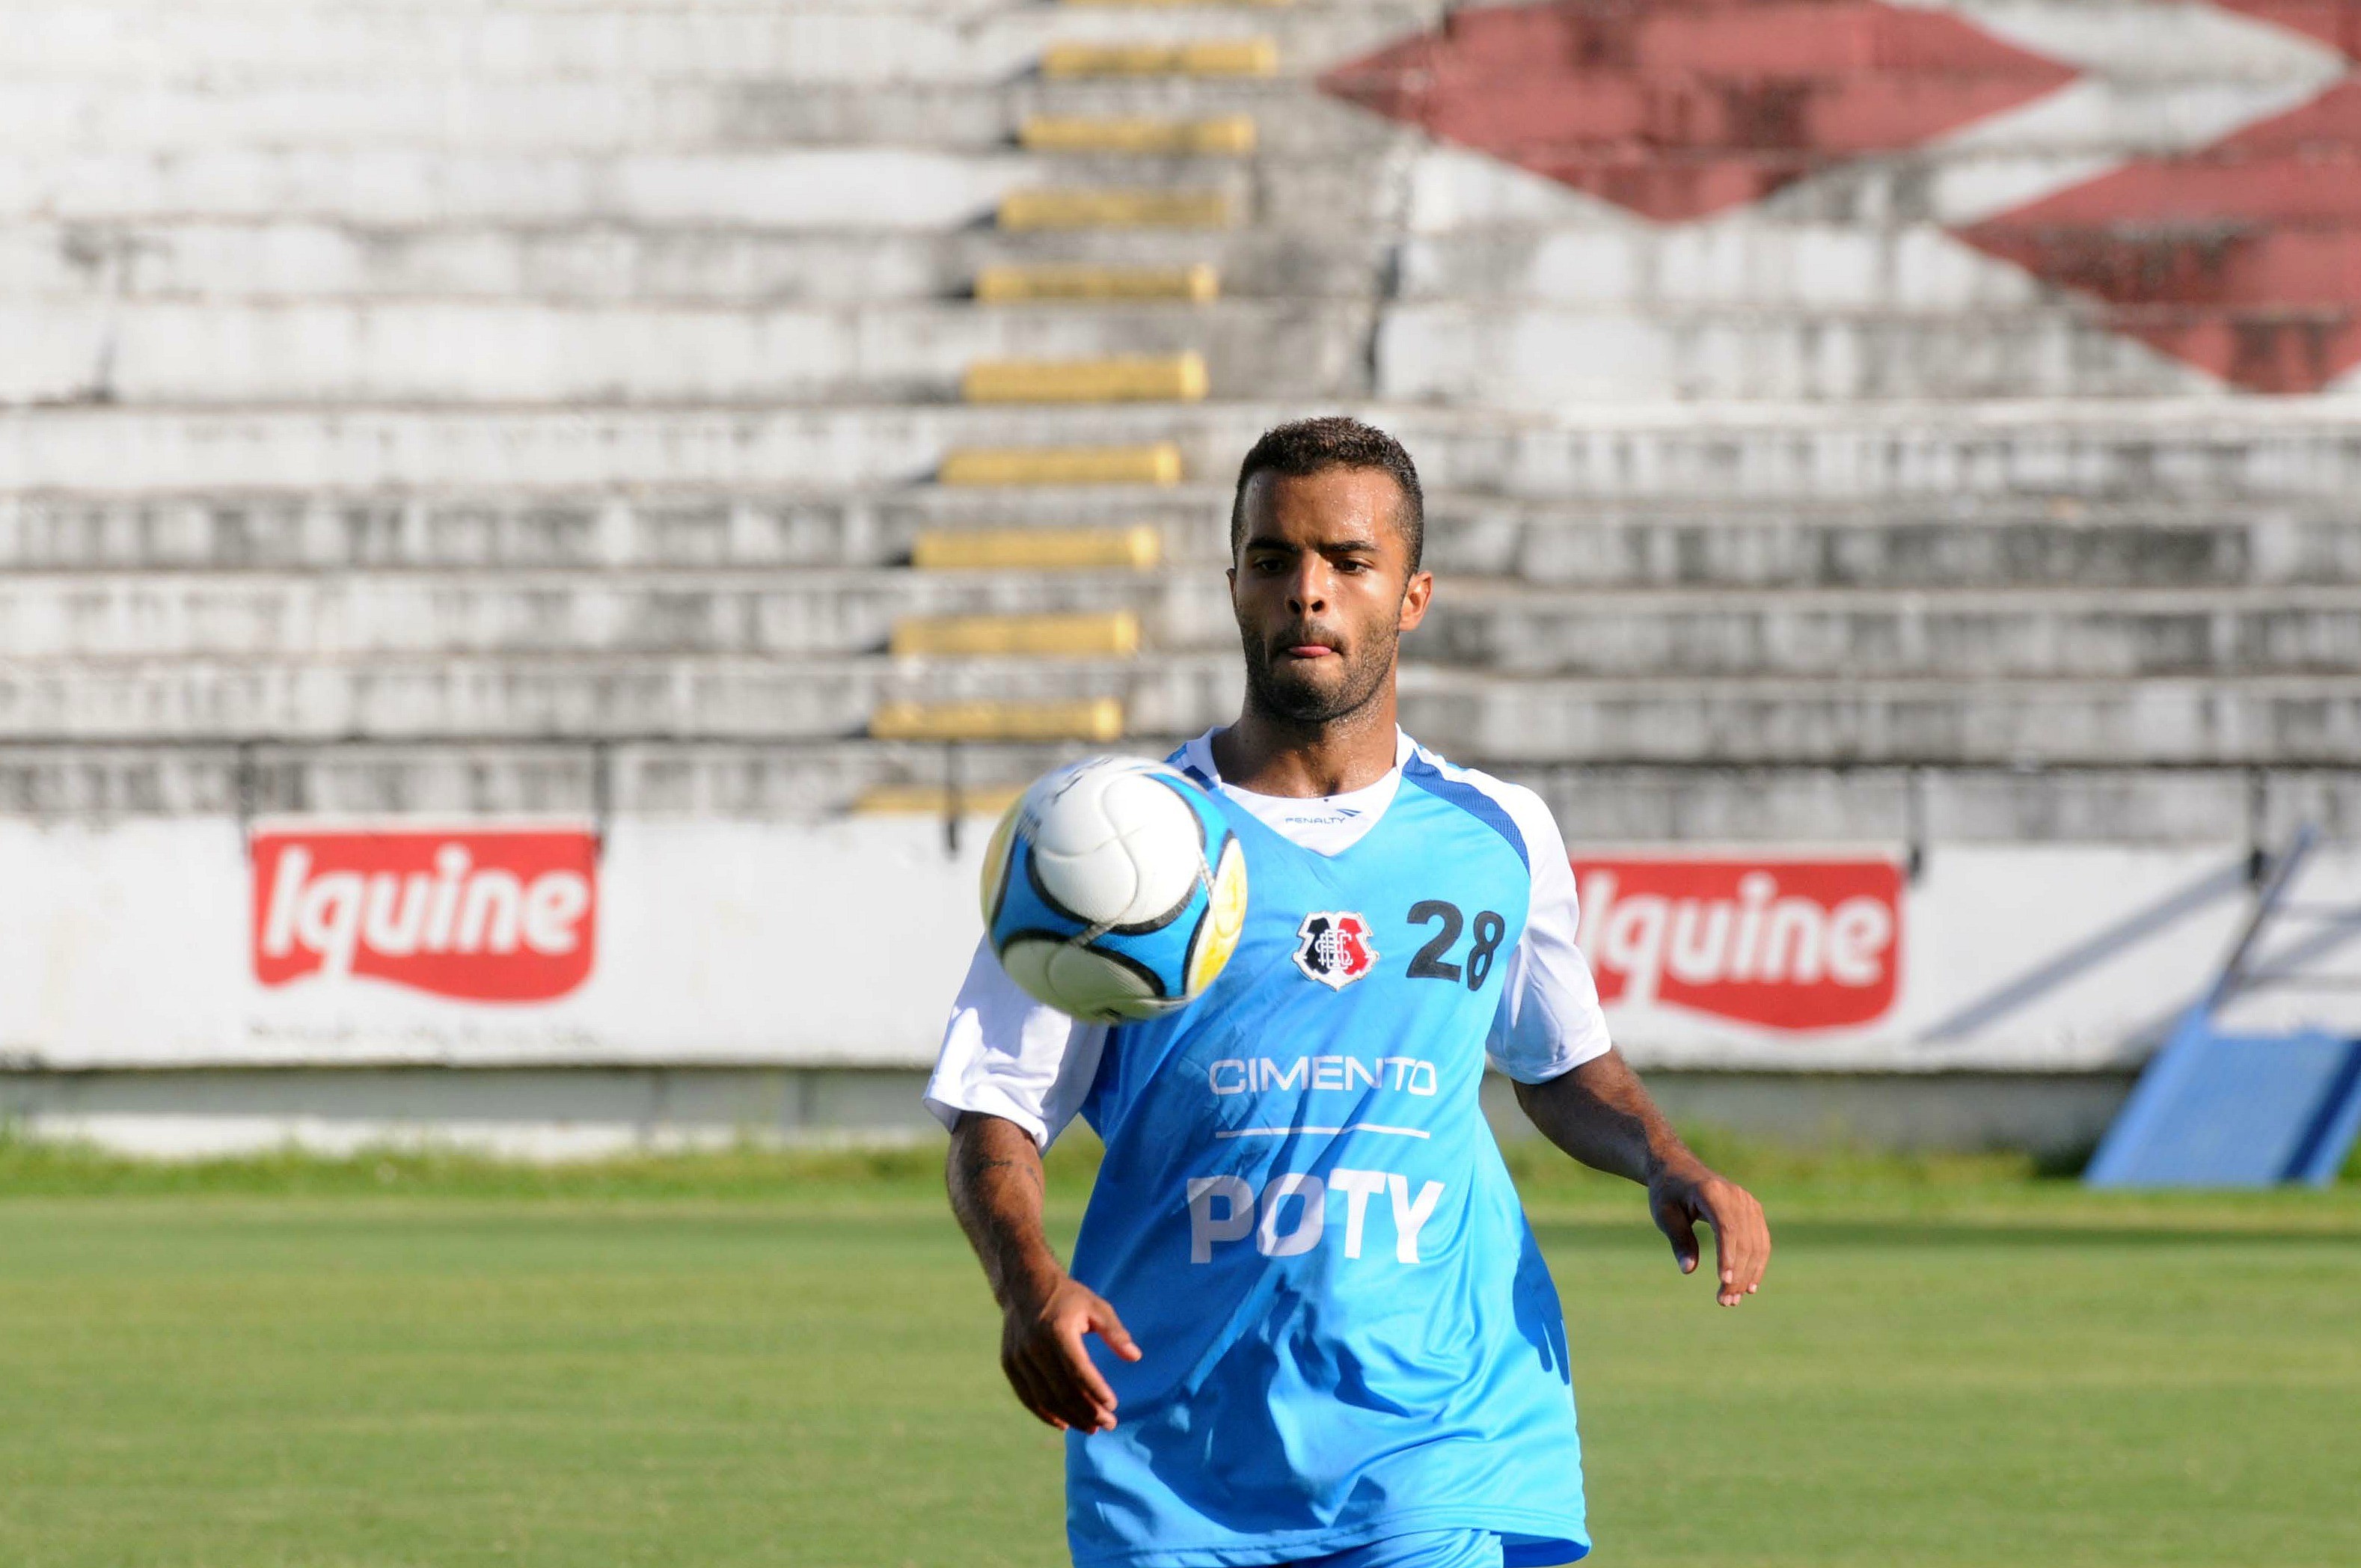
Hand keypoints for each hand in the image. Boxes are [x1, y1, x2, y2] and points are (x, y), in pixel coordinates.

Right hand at [999, 1274, 1141, 1431]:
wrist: (1025, 1285)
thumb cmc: (1068, 1298)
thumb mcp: (1096, 1306)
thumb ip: (1115, 1332)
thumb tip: (1135, 1357)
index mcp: (1057, 1330)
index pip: (1078, 1370)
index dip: (1096, 1391)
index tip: (1113, 1405)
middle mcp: (1034, 1345)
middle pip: (1062, 1390)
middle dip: (1087, 1411)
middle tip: (1109, 1423)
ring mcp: (1018, 1357)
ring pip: (1045, 1399)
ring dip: (1069, 1418)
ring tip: (1091, 1427)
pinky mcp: (1009, 1364)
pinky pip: (1027, 1397)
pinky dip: (1045, 1414)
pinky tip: (1064, 1423)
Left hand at [1648, 1161, 1769, 1306]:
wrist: (1678, 1168)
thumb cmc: (1667, 1192)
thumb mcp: (1664, 1214)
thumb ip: (1678, 1240)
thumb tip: (1688, 1270)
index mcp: (1712, 1192)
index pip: (1727, 1228)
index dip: (1728, 1256)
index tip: (1724, 1282)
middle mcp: (1736, 1196)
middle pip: (1744, 1240)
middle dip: (1737, 1274)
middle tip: (1724, 1302)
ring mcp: (1748, 1202)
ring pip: (1757, 1244)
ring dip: (1748, 1275)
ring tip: (1732, 1300)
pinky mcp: (1753, 1211)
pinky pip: (1761, 1241)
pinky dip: (1757, 1265)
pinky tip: (1749, 1286)